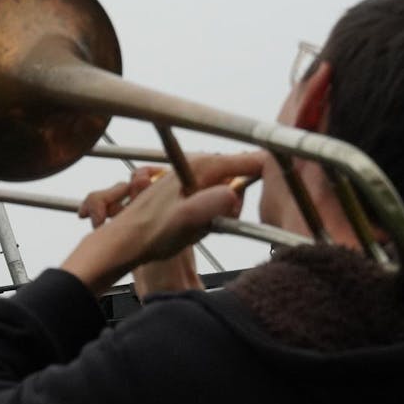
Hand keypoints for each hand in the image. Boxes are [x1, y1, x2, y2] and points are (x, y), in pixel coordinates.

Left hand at [63, 153, 258, 296]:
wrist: (123, 243)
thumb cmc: (152, 233)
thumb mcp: (189, 220)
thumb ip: (215, 204)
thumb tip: (235, 193)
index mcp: (201, 165)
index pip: (250, 160)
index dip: (268, 175)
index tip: (279, 191)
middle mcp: (195, 163)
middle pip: (240, 175)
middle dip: (239, 199)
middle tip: (222, 221)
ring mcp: (189, 175)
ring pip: (226, 187)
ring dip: (224, 209)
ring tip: (204, 225)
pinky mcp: (184, 188)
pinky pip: (212, 196)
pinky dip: (212, 213)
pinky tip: (196, 226)